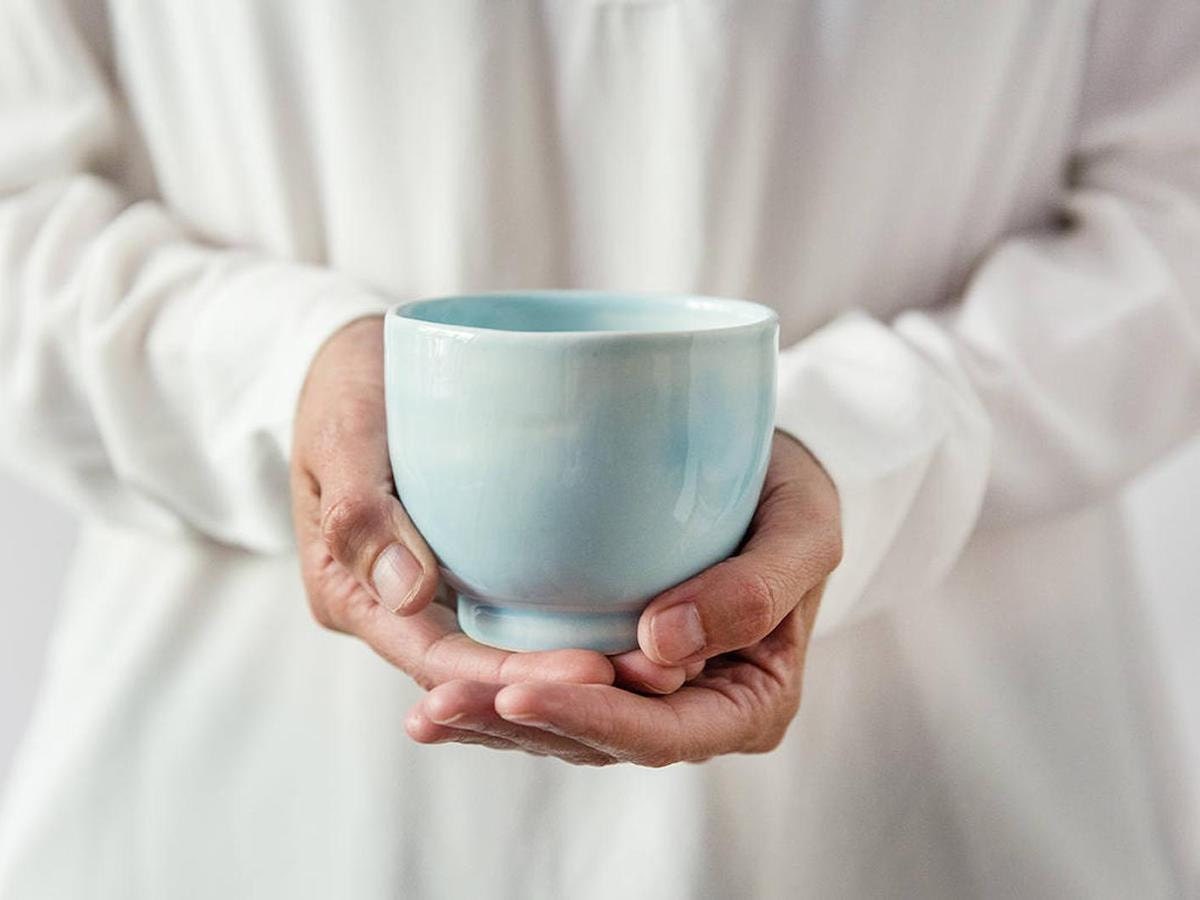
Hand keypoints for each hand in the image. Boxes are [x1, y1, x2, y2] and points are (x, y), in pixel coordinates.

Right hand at [290, 316, 694, 694]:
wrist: (357, 361)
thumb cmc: (342, 387)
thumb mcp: (342, 432)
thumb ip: (360, 508)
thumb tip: (409, 593)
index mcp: (352, 595)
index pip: (440, 661)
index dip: (513, 677)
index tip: (593, 670)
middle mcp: (396, 610)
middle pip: (484, 672)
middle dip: (566, 686)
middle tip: (658, 677)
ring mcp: (436, 591)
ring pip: (510, 649)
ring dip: (581, 665)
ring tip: (669, 665)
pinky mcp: (471, 566)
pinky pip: (523, 609)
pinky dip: (576, 621)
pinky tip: (643, 617)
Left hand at [406, 431, 841, 765]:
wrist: (764, 474)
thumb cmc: (789, 499)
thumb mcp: (804, 527)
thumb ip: (757, 590)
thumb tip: (661, 648)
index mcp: (748, 701)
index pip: (664, 731)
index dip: (593, 717)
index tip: (521, 689)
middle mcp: (692, 712)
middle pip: (599, 739)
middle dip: (518, 727)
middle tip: (440, 705)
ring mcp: (644, 696)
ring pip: (563, 727)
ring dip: (491, 722)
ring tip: (424, 712)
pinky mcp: (605, 667)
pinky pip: (549, 691)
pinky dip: (493, 693)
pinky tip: (432, 692)